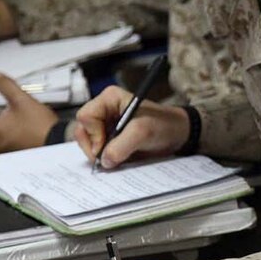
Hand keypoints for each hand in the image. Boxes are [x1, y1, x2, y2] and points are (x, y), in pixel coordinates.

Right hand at [75, 86, 190, 168]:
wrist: (177, 135)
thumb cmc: (164, 125)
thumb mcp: (143, 132)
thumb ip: (121, 146)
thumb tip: (104, 160)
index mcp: (110, 98)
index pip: (85, 116)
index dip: (93, 134)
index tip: (105, 147)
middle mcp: (105, 109)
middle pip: (82, 130)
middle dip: (93, 147)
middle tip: (108, 158)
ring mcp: (106, 124)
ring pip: (87, 142)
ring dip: (99, 154)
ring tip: (116, 158)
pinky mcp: (110, 137)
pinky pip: (97, 149)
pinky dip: (104, 157)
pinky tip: (117, 159)